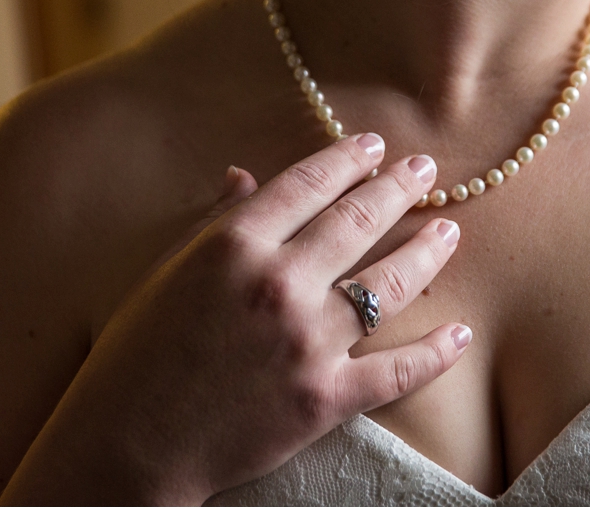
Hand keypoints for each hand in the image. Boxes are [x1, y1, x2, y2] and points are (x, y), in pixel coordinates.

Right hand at [0, 134, 467, 504]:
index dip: (347, 158)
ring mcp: (306, 342)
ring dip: (427, 252)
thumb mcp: (166, 272)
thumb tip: (244, 174)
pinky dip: (436, 353)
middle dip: (398, 188)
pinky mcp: (325, 399)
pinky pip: (398, 370)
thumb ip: (215, 221)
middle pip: (358, 220)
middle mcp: (278, 283)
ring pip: (389, 283)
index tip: (373, 145)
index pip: (308, 183)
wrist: (128, 445)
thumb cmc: (136, 354)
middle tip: (425, 170)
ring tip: (449, 232)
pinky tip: (462, 333)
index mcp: (234, 244)